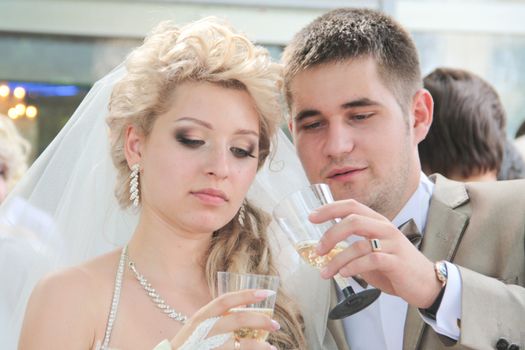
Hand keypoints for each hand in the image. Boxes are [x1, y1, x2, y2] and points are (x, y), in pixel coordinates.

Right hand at [169, 289, 279, 349]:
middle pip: (239, 320)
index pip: (226, 300)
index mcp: (202, 316)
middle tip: (276, 324)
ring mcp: (210, 345)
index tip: (267, 293)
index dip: (247, 294)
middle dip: (261, 320)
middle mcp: (206, 329)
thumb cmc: (189, 344)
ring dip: (260, 346)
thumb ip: (216, 318)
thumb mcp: (198, 326)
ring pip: (242, 344)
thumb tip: (243, 311)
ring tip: (272, 348)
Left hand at [311, 199, 441, 308]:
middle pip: (353, 220)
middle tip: (318, 250)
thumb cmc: (395, 268)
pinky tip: (344, 274)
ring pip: (358, 244)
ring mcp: (392, 244)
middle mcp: (385, 228)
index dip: (330, 208)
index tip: (312, 217)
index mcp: (377, 222)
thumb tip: (326, 247)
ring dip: (337, 260)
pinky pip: (370, 260)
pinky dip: (353, 267)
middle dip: (330, 234)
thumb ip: (353, 245)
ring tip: (325, 273)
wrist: (425, 284)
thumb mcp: (372, 251)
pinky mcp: (396, 261)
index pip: (352, 205)